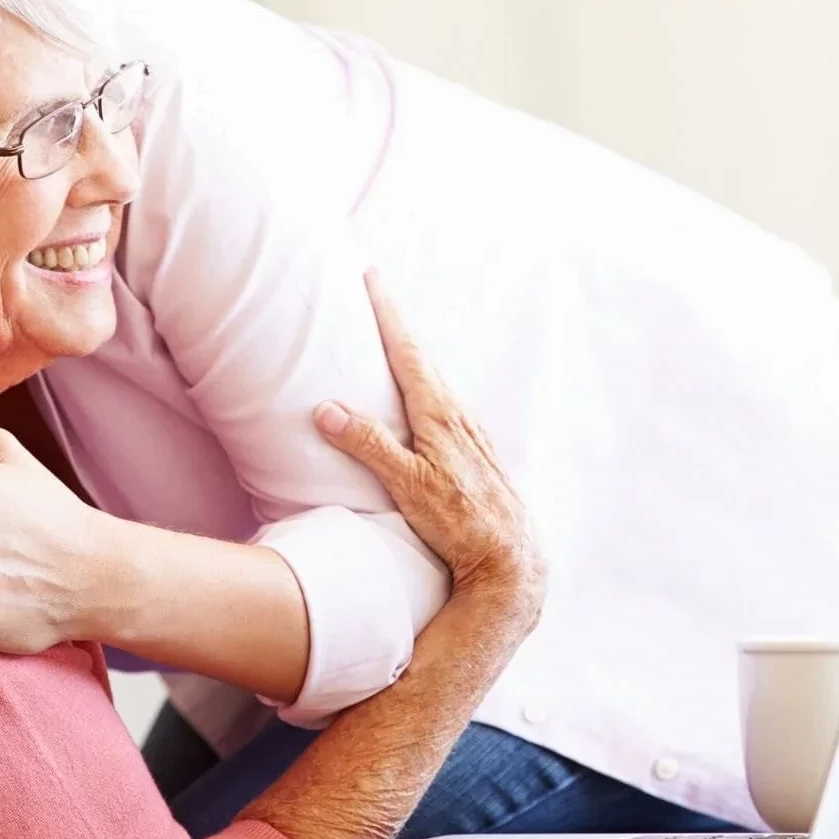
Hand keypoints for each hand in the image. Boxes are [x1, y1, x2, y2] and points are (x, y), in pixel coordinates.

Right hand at [313, 271, 544, 616]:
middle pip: (424, 357)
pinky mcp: (477, 454)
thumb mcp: (407, 486)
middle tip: (378, 290)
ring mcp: (472, 435)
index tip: (373, 277)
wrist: (512, 560)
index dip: (389, 313)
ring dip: (415, 352)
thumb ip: (369, 445)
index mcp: (440, 415)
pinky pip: (447, 402)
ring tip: (396, 335)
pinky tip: (427, 397)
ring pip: (438, 379)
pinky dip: (429, 383)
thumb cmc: (460, 525)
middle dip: (399, 322)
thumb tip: (327, 409)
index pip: (408, 352)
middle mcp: (459, 417)